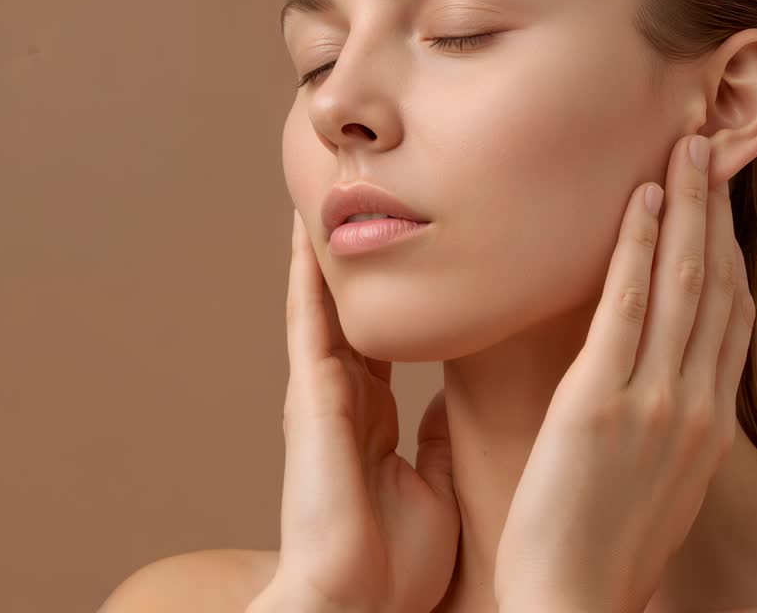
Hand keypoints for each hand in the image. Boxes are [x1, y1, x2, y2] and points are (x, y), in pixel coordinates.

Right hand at [247, 211, 459, 612]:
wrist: (355, 604)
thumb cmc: (393, 562)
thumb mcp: (433, 485)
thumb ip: (435, 440)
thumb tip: (450, 407)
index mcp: (375, 417)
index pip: (393, 338)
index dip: (405, 294)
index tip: (421, 247)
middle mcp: (345, 395)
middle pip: (355, 306)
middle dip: (364, 254)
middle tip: (372, 192)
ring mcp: (322, 392)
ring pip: (327, 299)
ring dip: (331, 245)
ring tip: (335, 185)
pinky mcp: (310, 395)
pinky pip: (309, 319)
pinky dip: (306, 273)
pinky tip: (307, 229)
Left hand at [493, 135, 754, 612]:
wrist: (575, 607)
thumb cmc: (605, 554)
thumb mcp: (660, 489)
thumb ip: (669, 433)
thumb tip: (664, 395)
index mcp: (711, 427)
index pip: (733, 318)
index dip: (730, 251)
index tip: (723, 206)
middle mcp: (697, 407)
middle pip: (718, 286)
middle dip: (718, 212)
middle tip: (714, 147)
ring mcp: (655, 403)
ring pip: (683, 284)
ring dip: (687, 207)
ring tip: (686, 146)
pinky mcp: (600, 405)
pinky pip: (626, 307)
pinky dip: (636, 246)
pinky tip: (639, 199)